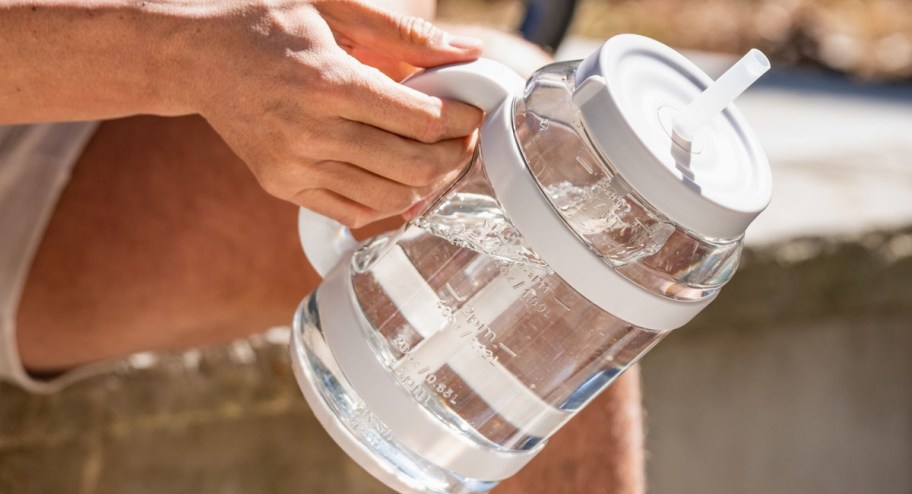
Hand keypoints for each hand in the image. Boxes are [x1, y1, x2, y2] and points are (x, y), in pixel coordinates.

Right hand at [167, 0, 483, 226]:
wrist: (196, 57)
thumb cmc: (267, 22)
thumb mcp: (333, 6)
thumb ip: (404, 34)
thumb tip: (470, 55)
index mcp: (329, 82)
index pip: (422, 120)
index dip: (462, 122)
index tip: (474, 114)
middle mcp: (311, 132)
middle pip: (413, 166)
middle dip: (455, 156)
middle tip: (464, 140)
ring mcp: (294, 167)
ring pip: (389, 198)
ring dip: (426, 183)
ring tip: (434, 158)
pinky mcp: (283, 187)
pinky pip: (354, 212)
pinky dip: (386, 201)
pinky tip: (396, 175)